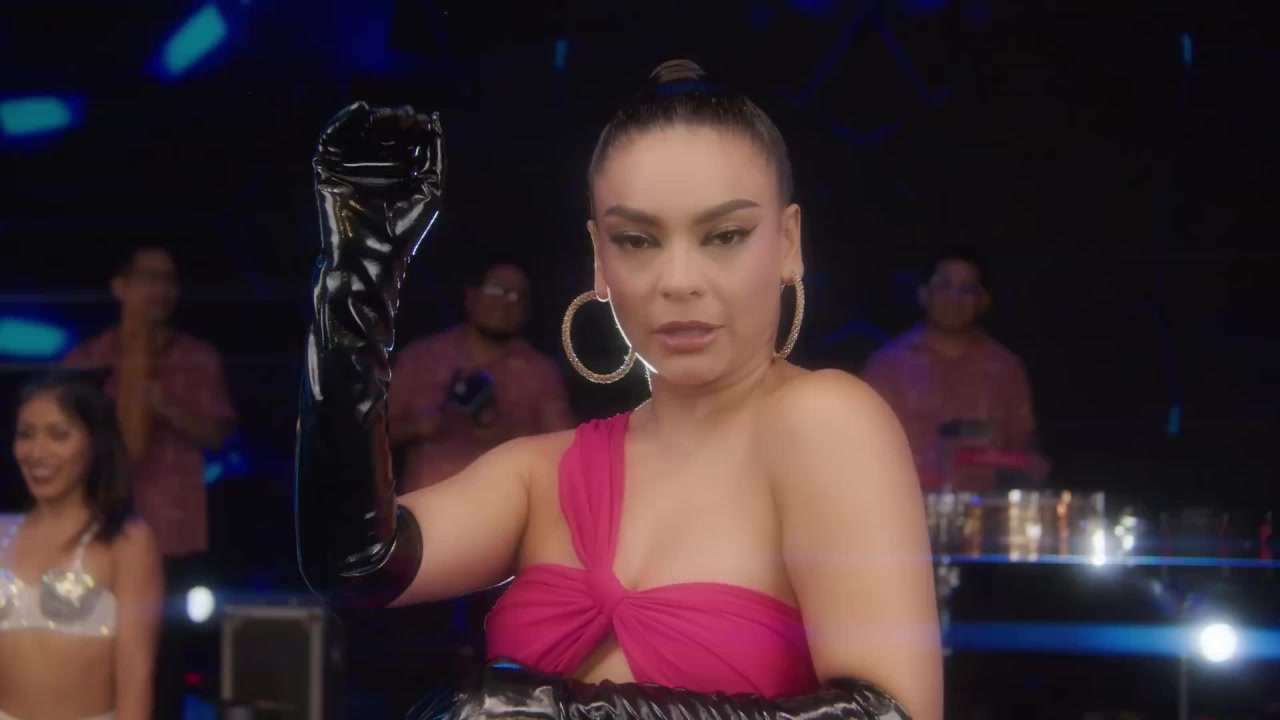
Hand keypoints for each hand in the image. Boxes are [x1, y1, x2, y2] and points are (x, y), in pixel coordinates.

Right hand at [309, 101, 444, 353]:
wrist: (371, 257)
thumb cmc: (404, 230)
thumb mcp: (429, 188)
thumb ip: (434, 155)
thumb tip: (434, 120)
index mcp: (399, 172)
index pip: (405, 139)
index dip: (414, 126)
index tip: (423, 119)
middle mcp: (374, 167)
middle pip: (383, 132)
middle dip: (395, 120)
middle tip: (406, 116)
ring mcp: (350, 167)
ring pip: (359, 131)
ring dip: (374, 118)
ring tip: (389, 115)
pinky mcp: (327, 170)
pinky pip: (331, 138)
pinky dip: (343, 120)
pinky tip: (361, 110)